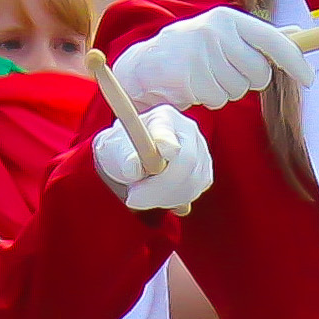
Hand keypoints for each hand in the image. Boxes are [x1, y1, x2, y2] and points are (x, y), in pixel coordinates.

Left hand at [92, 104, 214, 211]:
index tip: (146, 169)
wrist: (130, 158)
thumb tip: (133, 167)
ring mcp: (201, 152)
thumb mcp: (115, 149)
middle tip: (132, 198)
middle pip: (187, 163)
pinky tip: (156, 195)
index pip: (170, 136)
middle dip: (158, 188)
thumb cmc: (122, 150)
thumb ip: (123, 155)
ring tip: (140, 194)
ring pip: (191, 183)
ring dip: (163, 197)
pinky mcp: (203, 174)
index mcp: (165, 118)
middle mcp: (189, 132)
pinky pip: (192, 193)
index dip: (163, 152)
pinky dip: (172, 200)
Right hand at [110, 3, 309, 112]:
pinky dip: (210, 99)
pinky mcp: (189, 77)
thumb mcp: (225, 34)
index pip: (273, 40)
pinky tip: (195, 86)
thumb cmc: (193, 49)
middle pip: (259, 73)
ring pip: (239, 90)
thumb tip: (297, 33)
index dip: (294, 61)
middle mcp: (216, 32)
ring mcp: (201, 54)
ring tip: (206, 77)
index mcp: (230, 19)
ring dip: (226, 91)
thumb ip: (259, 37)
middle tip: (228, 73)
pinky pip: (218, 100)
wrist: (145, 64)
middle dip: (249, 81)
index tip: (309, 79)